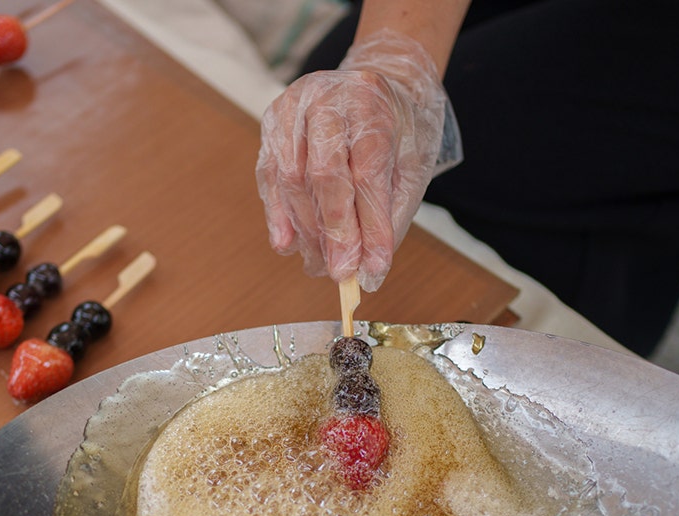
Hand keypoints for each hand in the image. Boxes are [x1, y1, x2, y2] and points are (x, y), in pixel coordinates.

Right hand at [256, 29, 459, 291]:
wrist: (372, 79)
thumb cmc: (395, 128)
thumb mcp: (409, 163)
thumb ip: (389, 214)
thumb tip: (368, 271)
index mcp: (371, 101)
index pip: (368, 171)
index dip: (371, 224)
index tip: (374, 267)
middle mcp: (327, 98)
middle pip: (324, 174)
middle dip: (333, 231)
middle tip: (340, 273)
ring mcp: (292, 108)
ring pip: (290, 178)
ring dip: (305, 230)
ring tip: (318, 265)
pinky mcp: (271, 123)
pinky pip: (269, 176)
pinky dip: (278, 215)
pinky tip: (288, 244)